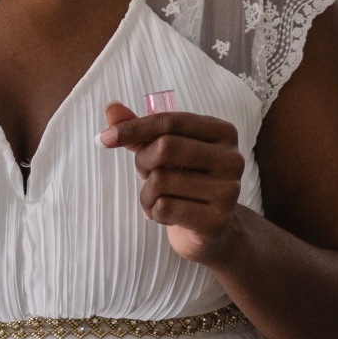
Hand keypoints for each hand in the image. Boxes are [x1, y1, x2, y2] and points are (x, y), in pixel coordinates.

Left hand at [100, 102, 246, 262]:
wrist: (210, 230)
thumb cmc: (185, 181)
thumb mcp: (164, 152)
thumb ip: (140, 129)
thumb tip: (111, 108)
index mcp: (222, 132)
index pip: (171, 121)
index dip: (134, 127)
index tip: (105, 138)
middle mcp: (232, 158)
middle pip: (166, 147)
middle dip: (142, 162)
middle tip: (145, 175)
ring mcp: (228, 190)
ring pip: (160, 180)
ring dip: (146, 193)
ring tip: (157, 199)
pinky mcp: (217, 219)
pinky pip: (164, 208)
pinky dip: (153, 212)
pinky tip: (167, 215)